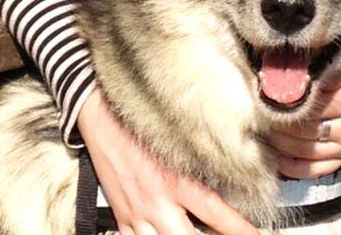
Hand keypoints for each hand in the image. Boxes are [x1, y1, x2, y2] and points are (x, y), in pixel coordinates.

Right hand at [77, 88, 259, 234]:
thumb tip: (223, 176)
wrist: (100, 117)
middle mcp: (156, 203)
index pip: (215, 212)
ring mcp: (136, 214)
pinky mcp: (121, 217)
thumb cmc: (140, 123)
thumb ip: (197, 163)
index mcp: (174, 180)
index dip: (239, 229)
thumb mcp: (174, 142)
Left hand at [266, 52, 340, 179]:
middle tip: (256, 115)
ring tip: (263, 132)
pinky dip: (296, 168)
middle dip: (276, 126)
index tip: (261, 99)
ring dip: (281, 146)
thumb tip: (288, 73)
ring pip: (307, 153)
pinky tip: (279, 160)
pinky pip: (319, 169)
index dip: (280, 106)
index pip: (306, 110)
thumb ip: (321, 66)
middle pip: (302, 133)